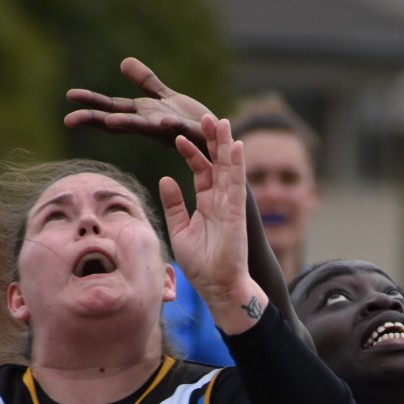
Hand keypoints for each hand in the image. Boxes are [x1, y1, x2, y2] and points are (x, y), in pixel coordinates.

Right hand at [64, 57, 213, 150]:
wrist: (218, 140)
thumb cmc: (190, 122)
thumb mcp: (164, 98)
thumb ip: (146, 82)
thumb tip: (125, 62)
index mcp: (144, 116)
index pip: (112, 109)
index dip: (91, 103)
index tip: (69, 97)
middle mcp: (152, 126)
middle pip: (120, 121)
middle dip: (96, 119)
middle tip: (70, 119)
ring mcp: (170, 132)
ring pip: (146, 128)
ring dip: (129, 125)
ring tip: (111, 121)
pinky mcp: (193, 134)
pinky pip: (182, 130)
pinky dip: (173, 126)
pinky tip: (166, 120)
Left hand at [159, 116, 265, 334]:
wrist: (217, 287)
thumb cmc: (201, 264)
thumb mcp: (179, 229)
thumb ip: (174, 204)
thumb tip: (165, 179)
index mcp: (207, 204)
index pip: (201, 171)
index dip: (190, 153)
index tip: (177, 136)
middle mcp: (221, 201)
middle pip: (217, 163)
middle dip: (211, 140)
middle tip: (205, 116)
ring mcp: (231, 205)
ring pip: (228, 168)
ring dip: (224, 145)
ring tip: (219, 121)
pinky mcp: (237, 214)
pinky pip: (237, 184)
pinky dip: (237, 165)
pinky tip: (235, 145)